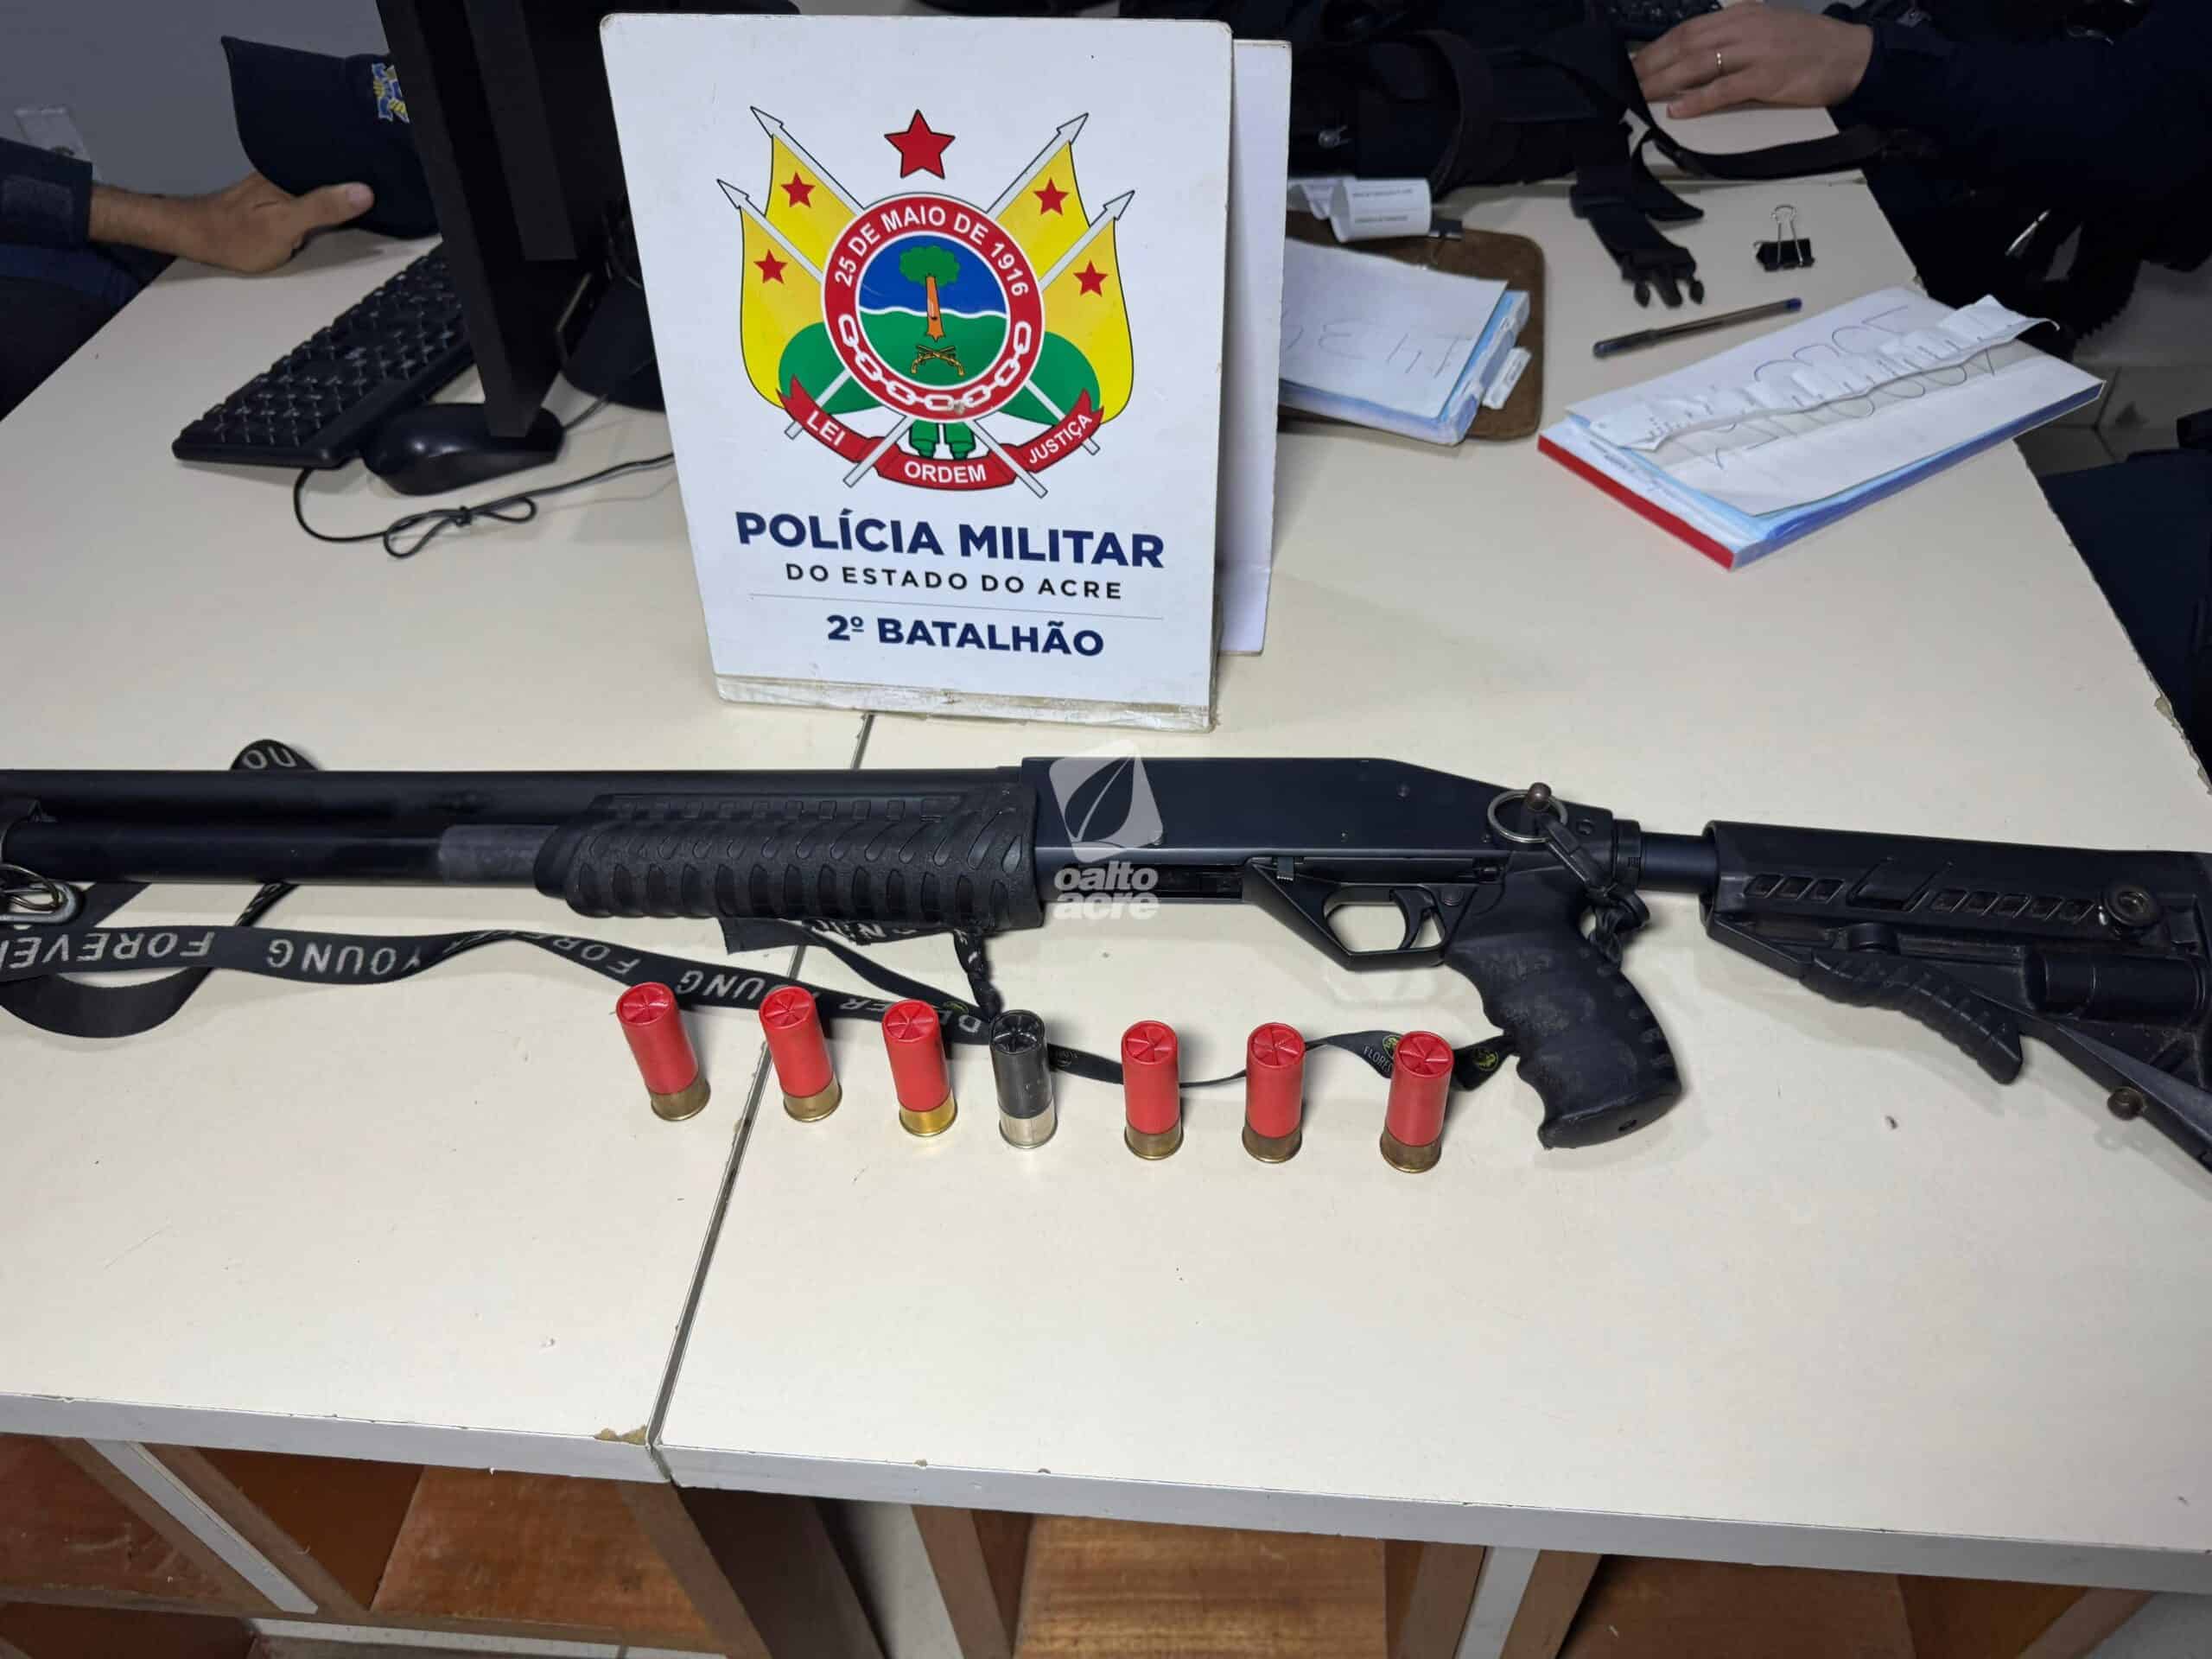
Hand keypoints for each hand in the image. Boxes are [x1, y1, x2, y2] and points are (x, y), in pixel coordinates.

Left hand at [90, 172, 373, 272]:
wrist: (196, 238)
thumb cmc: (237, 236)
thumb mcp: (285, 226)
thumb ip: (323, 207)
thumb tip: (365, 190)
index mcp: (292, 174)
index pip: (338, 167)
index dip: (365, 171)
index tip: (393, 177)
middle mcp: (287, 173)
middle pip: (331, 173)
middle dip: (357, 177)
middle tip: (387, 186)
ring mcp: (280, 184)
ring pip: (321, 183)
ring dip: (342, 188)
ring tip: (369, 193)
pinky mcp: (277, 197)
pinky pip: (310, 192)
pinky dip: (326, 198)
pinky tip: (336, 205)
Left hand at [1634, 5, 1873, 117]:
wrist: (1852, 54)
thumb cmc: (1808, 46)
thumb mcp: (1766, 30)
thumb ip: (1732, 39)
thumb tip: (1694, 55)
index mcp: (1742, 15)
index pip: (1688, 29)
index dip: (1656, 47)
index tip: (1632, 64)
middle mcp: (1746, 28)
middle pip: (1686, 44)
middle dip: (1651, 64)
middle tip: (1625, 83)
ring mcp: (1757, 51)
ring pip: (1699, 64)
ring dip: (1665, 81)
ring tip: (1640, 96)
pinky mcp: (1768, 77)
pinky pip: (1725, 88)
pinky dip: (1699, 99)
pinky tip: (1678, 109)